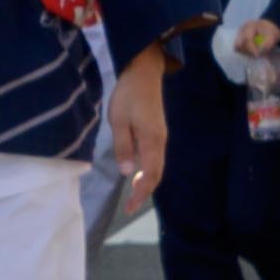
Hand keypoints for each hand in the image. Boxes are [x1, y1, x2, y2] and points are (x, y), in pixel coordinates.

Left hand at [106, 44, 167, 224]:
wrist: (144, 72)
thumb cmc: (129, 95)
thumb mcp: (119, 121)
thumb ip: (123, 147)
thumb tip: (126, 172)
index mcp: (151, 141)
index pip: (149, 174)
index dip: (140, 193)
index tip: (129, 207)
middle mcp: (160, 142)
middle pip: (156, 173)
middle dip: (144, 192)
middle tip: (129, 206)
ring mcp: (160, 137)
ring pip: (156, 166)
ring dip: (145, 181)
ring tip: (132, 193)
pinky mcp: (157, 132)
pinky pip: (154, 157)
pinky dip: (147, 170)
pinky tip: (136, 172)